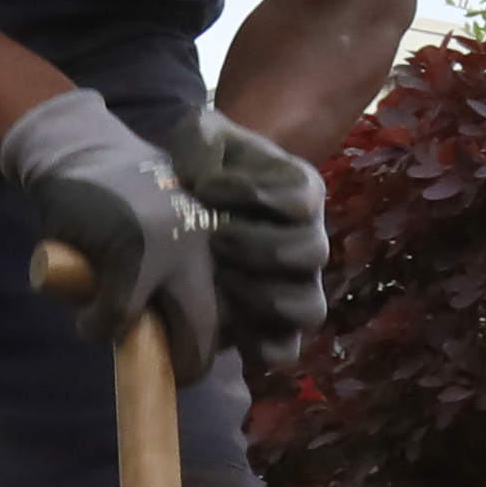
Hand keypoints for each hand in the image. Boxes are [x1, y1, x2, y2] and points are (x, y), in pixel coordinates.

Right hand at [0, 87, 224, 366]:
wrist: (80, 152)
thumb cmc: (126, 197)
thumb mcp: (175, 228)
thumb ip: (194, 272)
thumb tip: (203, 341)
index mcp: (226, 240)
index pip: (251, 311)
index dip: (223, 344)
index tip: (194, 351)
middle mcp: (210, 245)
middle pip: (216, 334)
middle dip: (191, 364)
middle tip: (167, 368)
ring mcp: (173, 250)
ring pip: (174, 337)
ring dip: (142, 349)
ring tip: (115, 331)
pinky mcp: (131, 255)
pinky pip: (114, 321)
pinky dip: (95, 326)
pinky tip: (87, 313)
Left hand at [168, 107, 328, 370]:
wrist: (175, 205)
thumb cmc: (197, 168)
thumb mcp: (198, 136)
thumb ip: (202, 141)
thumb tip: (205, 182)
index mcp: (300, 191)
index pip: (303, 198)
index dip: (257, 195)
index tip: (206, 188)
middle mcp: (309, 240)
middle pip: (311, 252)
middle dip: (258, 246)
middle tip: (214, 239)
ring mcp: (296, 288)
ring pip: (308, 308)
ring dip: (262, 297)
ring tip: (220, 282)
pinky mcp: (272, 329)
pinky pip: (283, 350)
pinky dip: (257, 344)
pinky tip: (222, 322)